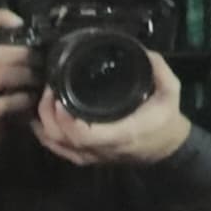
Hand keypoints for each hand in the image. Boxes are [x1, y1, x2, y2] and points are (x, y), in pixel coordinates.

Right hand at [0, 9, 38, 164]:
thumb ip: (4, 55)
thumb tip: (37, 38)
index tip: (19, 23)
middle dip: (23, 55)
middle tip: (40, 60)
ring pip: (1, 75)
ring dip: (26, 76)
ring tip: (38, 79)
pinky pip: (6, 101)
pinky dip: (23, 99)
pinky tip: (29, 100)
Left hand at [33, 53, 191, 168]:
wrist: (165, 148)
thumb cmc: (165, 119)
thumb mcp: (171, 93)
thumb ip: (160, 72)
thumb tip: (145, 52)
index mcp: (120, 134)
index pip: (82, 135)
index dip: (64, 119)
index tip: (58, 95)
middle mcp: (101, 149)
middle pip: (61, 138)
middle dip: (47, 114)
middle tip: (49, 90)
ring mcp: (91, 156)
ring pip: (56, 145)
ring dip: (44, 123)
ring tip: (46, 99)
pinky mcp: (85, 157)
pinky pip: (58, 149)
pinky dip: (45, 134)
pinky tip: (40, 119)